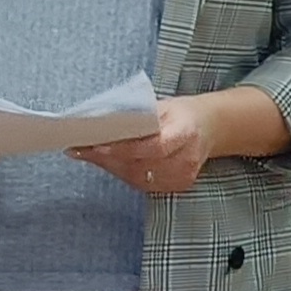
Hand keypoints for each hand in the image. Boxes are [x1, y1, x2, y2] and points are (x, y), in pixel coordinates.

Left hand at [75, 97, 219, 198]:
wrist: (209, 127)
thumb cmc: (180, 113)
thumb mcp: (162, 105)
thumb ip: (137, 115)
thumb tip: (100, 122)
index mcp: (186, 132)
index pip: (154, 147)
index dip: (124, 149)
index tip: (96, 146)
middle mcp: (188, 158)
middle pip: (141, 165)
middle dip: (108, 157)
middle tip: (81, 147)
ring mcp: (184, 175)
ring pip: (139, 177)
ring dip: (112, 166)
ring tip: (92, 153)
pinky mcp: (178, 185)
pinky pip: (144, 184)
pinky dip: (124, 173)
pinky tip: (113, 162)